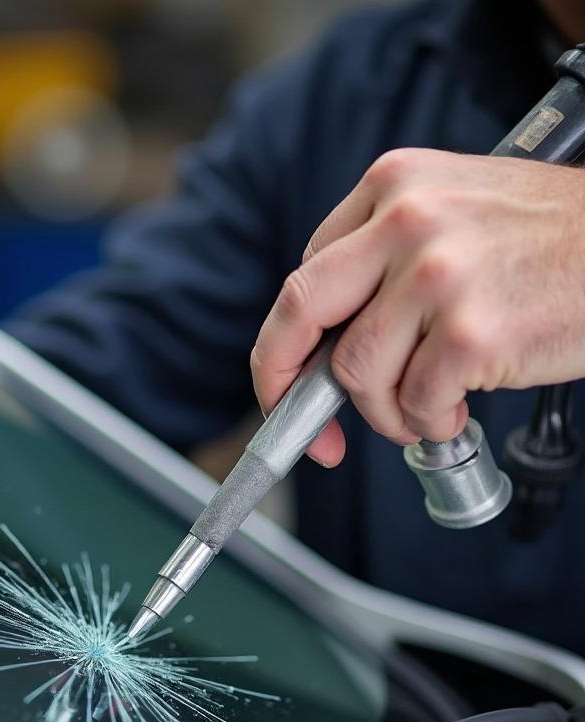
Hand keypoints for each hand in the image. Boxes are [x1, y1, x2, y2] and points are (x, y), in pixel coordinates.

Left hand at [251, 149, 584, 465]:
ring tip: (424, 408)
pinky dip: (428, 422)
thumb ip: (385, 260)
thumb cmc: (550, 240)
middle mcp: (407, 220)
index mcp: (393, 184)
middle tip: (305, 426)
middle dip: (282, 381)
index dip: (289, 341)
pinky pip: (414, 402)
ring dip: (384, 410)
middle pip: (301, 312)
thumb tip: (326, 342)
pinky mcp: (471, 332)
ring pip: (357, 372)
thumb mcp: (455, 212)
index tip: (292, 379)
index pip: (307, 274)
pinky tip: (458, 409)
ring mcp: (437, 275)